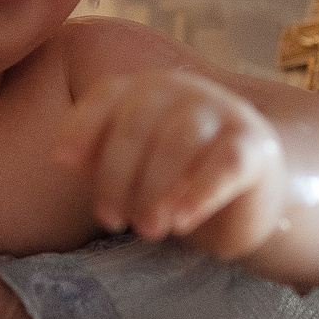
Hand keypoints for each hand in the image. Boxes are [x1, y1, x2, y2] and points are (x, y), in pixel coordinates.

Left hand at [55, 69, 293, 262]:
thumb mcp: (132, 169)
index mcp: (147, 90)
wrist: (244, 203)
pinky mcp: (256, 144)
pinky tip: (183, 221)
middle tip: (113, 220)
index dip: (83, 126)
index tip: (64, 163)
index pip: (107, 95)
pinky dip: (199, 192)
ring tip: (147, 229)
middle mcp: (183, 90)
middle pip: (138, 123)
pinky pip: (224, 163)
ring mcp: (224, 111)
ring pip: (179, 140)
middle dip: (117, 176)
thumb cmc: (175, 181)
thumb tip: (62, 157)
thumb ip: (99, 158)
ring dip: (155, 188)